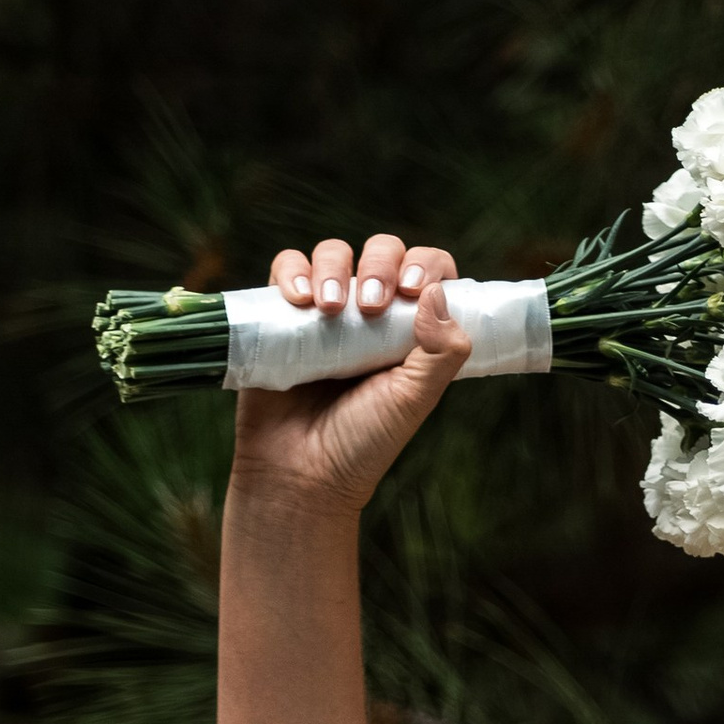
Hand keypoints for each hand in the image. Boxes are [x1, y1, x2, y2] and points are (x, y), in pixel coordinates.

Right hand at [230, 233, 468, 519]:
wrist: (299, 472)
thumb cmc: (363, 441)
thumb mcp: (415, 400)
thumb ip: (442, 351)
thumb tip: (438, 291)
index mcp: (413, 331)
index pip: (430, 272)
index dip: (427, 267)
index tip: (413, 292)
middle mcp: (372, 315)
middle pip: (383, 251)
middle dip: (381, 265)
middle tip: (372, 307)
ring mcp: (326, 311)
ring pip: (334, 253)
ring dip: (335, 267)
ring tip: (331, 309)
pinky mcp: (281, 314)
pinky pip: (285, 268)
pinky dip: (292, 271)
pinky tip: (299, 299)